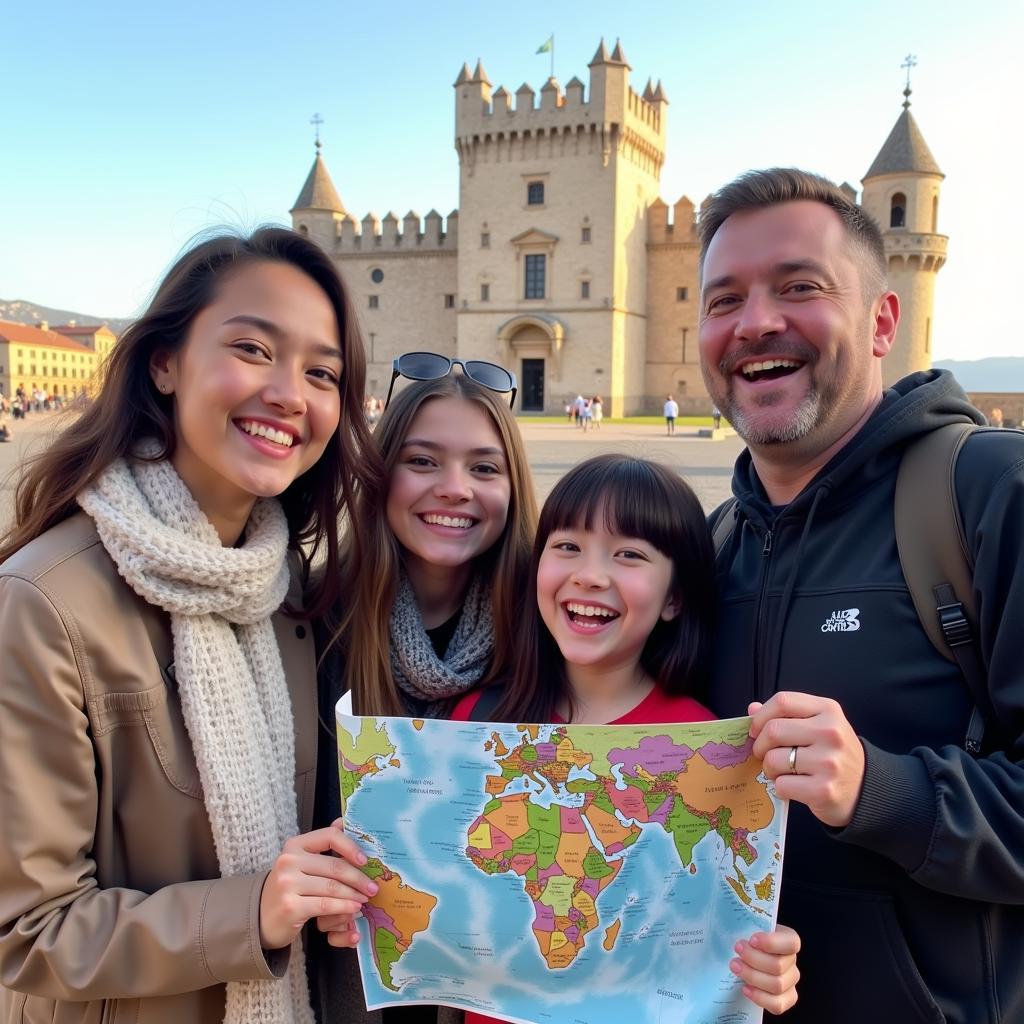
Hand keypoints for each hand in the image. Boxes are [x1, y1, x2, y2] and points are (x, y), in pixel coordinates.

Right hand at [259, 820, 376, 948]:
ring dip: (353, 894)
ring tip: (365, 899)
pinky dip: (343, 907)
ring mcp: (288, 884)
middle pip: (334, 866)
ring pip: (332, 887)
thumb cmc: (289, 886)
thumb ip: (322, 844)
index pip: (330, 836)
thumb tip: (344, 821)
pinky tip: (353, 909)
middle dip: (358, 878)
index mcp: (295, 845)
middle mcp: (289, 861)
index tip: (366, 860)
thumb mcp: (301, 861)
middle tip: (373, 887)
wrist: (261, 916)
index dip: (351, 847)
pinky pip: (325, 905)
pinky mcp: (290, 906)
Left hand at [730, 925, 800, 1015]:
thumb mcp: (748, 927)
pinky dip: (760, 997)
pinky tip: (745, 988)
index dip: (772, 942)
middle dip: (754, 959)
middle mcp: (792, 961)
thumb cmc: (747, 939)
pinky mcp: (785, 998)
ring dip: (753, 977)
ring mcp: (790, 981)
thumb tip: (729, 920)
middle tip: (736, 951)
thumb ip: (745, 925)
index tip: (752, 940)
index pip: (792, 942)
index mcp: (788, 940)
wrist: (745, 958)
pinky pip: (778, 1005)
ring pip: (777, 985)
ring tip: (735, 967)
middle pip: (778, 966)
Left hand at [749, 692, 865, 827]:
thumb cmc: (833, 754)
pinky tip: (794, 787)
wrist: (865, 790)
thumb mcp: (818, 726)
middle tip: (763, 754)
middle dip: (759, 745)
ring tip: (781, 772)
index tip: (755, 729)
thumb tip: (752, 709)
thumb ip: (786, 715)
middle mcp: (831, 733)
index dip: (761, 715)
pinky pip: (781, 785)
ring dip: (769, 769)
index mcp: (829, 710)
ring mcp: (829, 762)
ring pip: (773, 759)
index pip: (783, 701)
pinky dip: (780, 787)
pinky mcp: (823, 790)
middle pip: (773, 730)